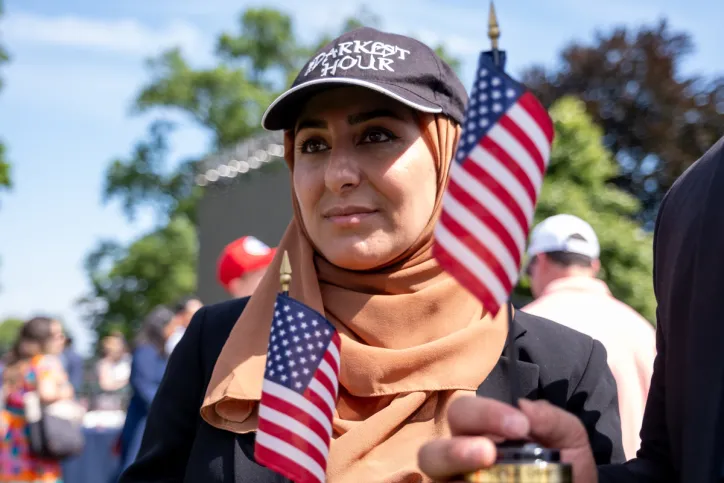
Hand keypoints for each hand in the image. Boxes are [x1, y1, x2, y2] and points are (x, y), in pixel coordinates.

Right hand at [417, 397, 597, 481]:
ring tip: (484, 462)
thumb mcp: (570, 442)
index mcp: (481, 434)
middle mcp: (460, 460)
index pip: (465, 413)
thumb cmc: (564, 471)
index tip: (520, 425)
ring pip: (430, 469)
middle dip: (457, 445)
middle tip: (490, 452)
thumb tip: (524, 406)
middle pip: (433, 446)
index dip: (486, 414)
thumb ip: (554, 421)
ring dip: (451, 462)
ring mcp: (456, 482)